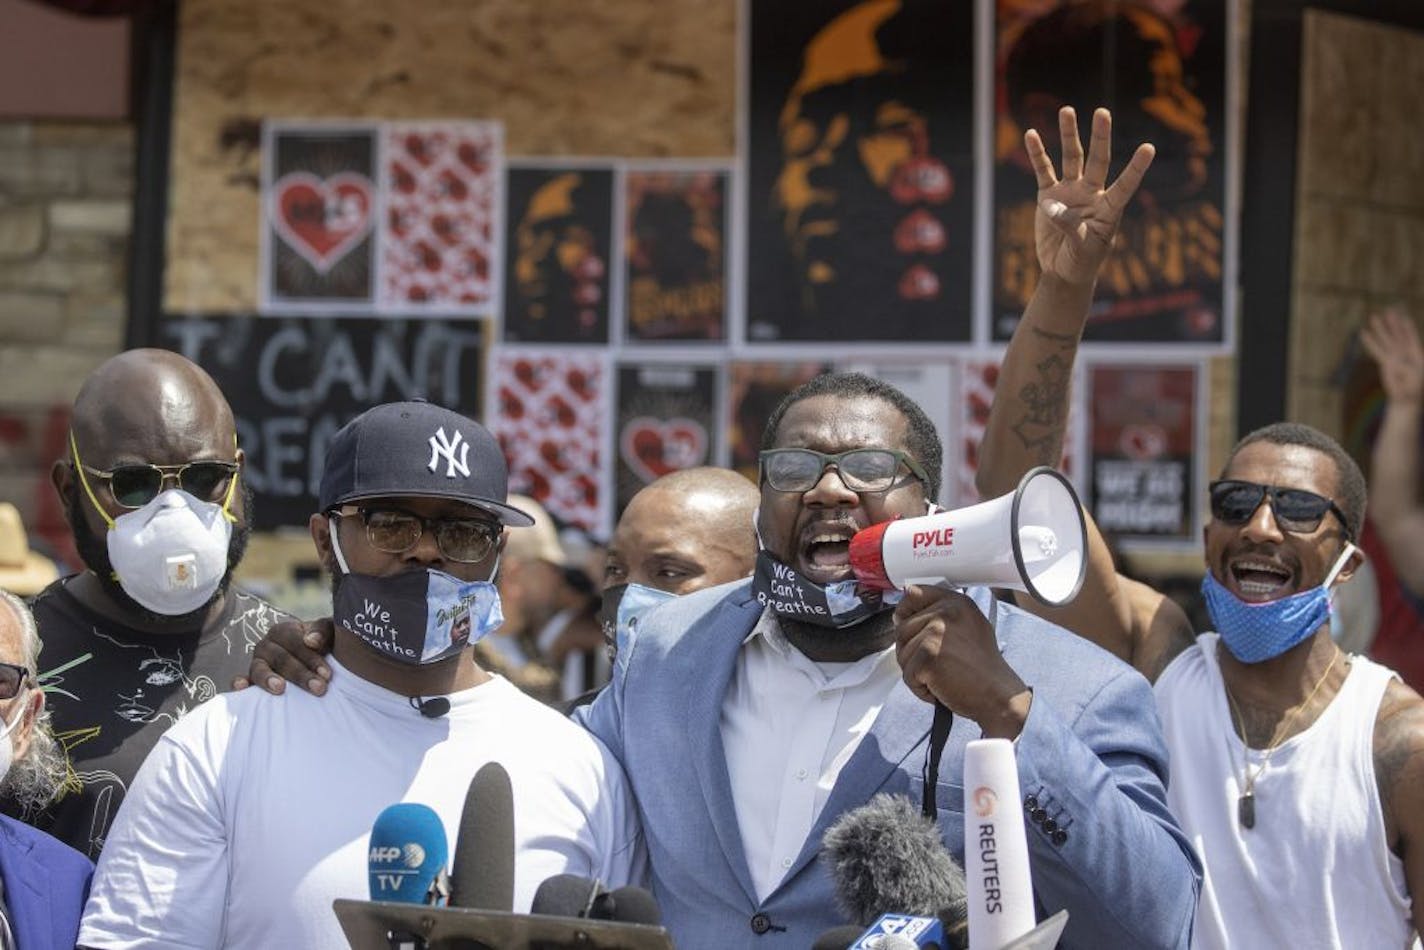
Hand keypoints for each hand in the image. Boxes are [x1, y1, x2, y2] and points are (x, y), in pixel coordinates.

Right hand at [231, 618, 334, 695]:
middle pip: (281, 658)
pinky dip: (239, 683)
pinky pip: (242, 681)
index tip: (328, 674)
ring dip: (269, 679)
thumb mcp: (329, 635)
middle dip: (301, 674)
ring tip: (280, 689)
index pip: (295, 641)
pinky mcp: (251, 680)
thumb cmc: (324, 647)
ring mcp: (257, 663)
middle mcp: (266, 645)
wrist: (319, 663)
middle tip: (319, 688)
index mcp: (284, 631)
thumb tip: (311, 641)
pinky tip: (242, 687)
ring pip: (259, 669)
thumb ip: (322, 632)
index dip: (311, 658)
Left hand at [893, 586, 1030, 738]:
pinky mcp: (928, 656)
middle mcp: (946, 612)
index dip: (905, 611)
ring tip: (944, 675)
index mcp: (957, 602)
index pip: (914, 593)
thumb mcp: (968, 628)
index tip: (904, 622)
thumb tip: (901, 616)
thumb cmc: (983, 669)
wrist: (998, 695)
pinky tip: (942, 687)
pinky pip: (907, 675)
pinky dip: (920, 688)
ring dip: (917, 672)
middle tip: (939, 664)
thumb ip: (939, 617)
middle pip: (902, 629)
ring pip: (902, 653)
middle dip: (912, 652)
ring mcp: (936, 633)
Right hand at [1027, 106, 1154, 286]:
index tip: (1149, 148)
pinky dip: (1037, 154)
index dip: (1136, 168)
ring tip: (1067, 110)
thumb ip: (1071, 227)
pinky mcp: (1049, 197)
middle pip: (1097, 160)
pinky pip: (1043, 171)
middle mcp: (1092, 194)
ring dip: (1069, 135)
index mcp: (1108, 209)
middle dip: (1100, 137)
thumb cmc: (1081, 263)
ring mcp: (1070, 192)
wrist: (1062, 271)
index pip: (1125, 185)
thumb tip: (1053, 205)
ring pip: (1071, 158)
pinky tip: (1032, 134)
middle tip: (1102, 112)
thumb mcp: (1083, 250)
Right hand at [1361, 308, 1423, 405]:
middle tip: (1389, 310)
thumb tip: (1390, 360)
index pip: (1411, 338)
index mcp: (1416, 354)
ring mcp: (1394, 356)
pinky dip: (1370, 342)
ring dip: (1380, 329)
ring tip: (1374, 317)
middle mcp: (1405, 352)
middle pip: (1398, 335)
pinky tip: (1364, 333)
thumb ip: (1403, 368)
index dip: (1407, 328)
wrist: (1406, 397)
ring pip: (1386, 340)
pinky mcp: (1384, 362)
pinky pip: (1376, 350)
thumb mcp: (1413, 377)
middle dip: (1393, 324)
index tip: (1404, 317)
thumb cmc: (1414, 388)